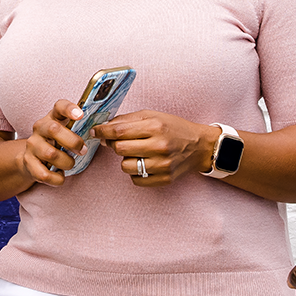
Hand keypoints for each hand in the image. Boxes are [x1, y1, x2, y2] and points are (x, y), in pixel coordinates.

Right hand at [18, 99, 88, 186]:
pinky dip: (56, 179)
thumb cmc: (57, 144)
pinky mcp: (28, 162)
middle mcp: (40, 128)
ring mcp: (32, 145)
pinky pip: (44, 174)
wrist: (32, 159)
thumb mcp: (67, 133)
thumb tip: (103, 130)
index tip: (81, 115)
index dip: (69, 109)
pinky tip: (60, 175)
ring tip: (70, 164)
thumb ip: (80, 129)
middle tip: (83, 150)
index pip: (59, 106)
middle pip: (54, 129)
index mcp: (53, 117)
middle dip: (73, 142)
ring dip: (66, 162)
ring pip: (50, 154)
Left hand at [92, 110, 214, 186]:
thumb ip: (127, 120)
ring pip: (125, 166)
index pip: (119, 131)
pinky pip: (136, 180)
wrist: (199, 146)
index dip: (103, 132)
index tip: (95, 132)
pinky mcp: (164, 179)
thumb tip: (104, 128)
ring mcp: (162, 165)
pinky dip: (135, 172)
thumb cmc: (173, 128)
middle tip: (120, 142)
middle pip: (119, 149)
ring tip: (137, 153)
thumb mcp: (153, 116)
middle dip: (115, 145)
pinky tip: (144, 164)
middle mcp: (159, 146)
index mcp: (155, 126)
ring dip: (126, 159)